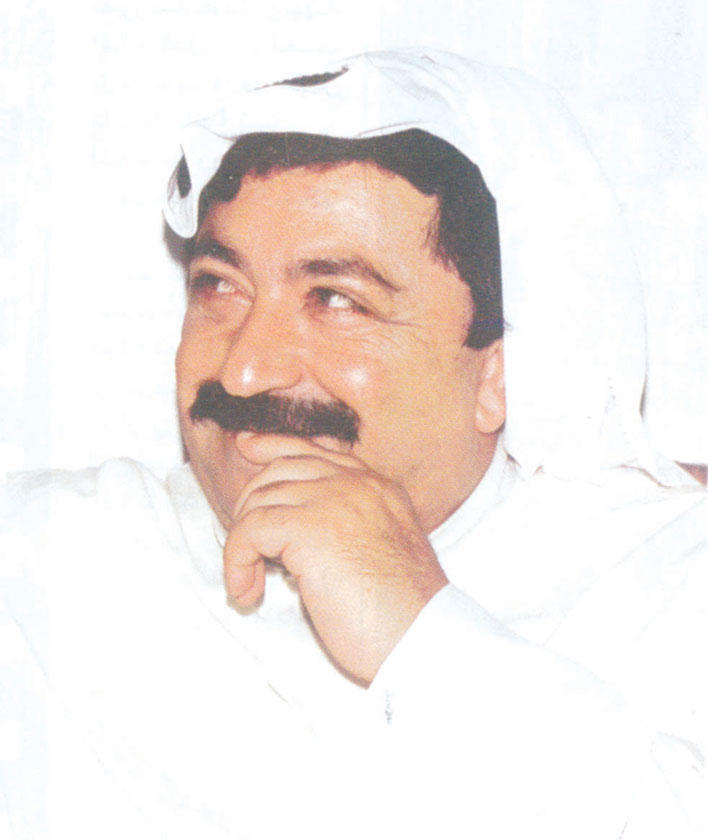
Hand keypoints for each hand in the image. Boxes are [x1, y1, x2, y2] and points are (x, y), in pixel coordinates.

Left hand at [223, 433, 447, 683]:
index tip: (247, 447)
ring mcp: (334, 500)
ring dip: (243, 544)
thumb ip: (349, 526)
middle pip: (280, 469)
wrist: (422, 637)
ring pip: (260, 501)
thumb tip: (300, 531)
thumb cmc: (402, 614)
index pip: (316, 451)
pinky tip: (248, 592)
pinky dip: (237, 562)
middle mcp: (357, 484)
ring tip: (250, 583)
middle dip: (251, 504)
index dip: (275, 446)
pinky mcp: (309, 528)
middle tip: (246, 548)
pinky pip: (249, 530)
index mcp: (377, 487)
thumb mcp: (381, 551)